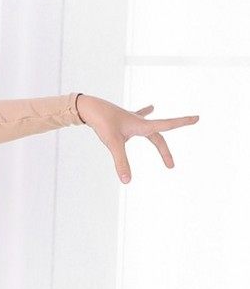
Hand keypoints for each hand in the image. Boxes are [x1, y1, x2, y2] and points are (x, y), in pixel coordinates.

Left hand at [75, 94, 199, 184]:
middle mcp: (139, 122)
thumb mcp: (113, 144)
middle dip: (164, 151)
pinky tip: (150, 107)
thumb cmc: (102, 122)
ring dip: (158, 132)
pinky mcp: (123, 119)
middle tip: (170, 166)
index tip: (197, 117)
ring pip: (150, 127)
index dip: (182, 122)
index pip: (167, 125)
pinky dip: (145, 113)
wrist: (90, 108)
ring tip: (170, 126)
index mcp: (142, 125)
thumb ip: (121, 162)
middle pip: (157, 137)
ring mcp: (131, 120)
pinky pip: (138, 117)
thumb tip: (127, 181)